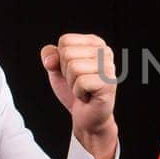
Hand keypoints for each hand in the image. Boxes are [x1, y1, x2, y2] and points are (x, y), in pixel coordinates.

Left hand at [42, 33, 117, 158]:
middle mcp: (105, 51)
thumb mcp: (57, 70)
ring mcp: (109, 67)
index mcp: (95, 42)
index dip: (61, 59)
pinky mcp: (109, 83)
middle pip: (68, 53)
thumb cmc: (74, 91)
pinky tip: (88, 96)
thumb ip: (50, 56)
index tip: (73, 72)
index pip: (65, 41)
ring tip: (83, 90)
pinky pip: (81, 82)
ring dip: (72, 84)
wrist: (86, 118)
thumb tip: (51, 59)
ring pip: (73, 67)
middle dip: (66, 73)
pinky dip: (78, 93)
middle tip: (78, 83)